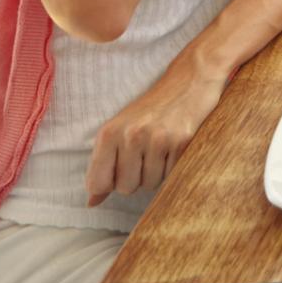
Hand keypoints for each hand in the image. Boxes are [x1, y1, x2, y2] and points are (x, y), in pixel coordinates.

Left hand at [84, 63, 225, 205]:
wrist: (190, 80)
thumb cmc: (152, 109)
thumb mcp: (121, 129)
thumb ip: (103, 164)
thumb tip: (92, 202)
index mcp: (109, 132)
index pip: (98, 182)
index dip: (109, 184)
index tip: (120, 170)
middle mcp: (131, 135)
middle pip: (125, 187)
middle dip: (136, 178)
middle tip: (145, 154)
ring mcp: (157, 139)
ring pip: (150, 184)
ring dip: (156, 173)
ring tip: (162, 149)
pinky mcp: (181, 142)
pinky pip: (171, 175)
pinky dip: (173, 166)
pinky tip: (175, 146)